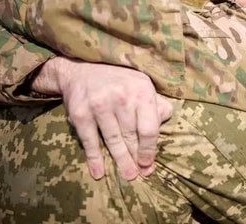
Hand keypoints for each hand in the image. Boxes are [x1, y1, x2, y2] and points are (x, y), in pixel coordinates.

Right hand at [33, 57, 172, 179]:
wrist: (81, 69)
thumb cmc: (119, 80)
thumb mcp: (141, 84)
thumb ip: (155, 103)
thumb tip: (164, 121)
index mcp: (141, 91)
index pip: (149, 128)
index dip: (149, 149)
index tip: (148, 163)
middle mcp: (121, 97)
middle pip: (131, 136)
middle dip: (136, 158)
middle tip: (139, 174)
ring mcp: (100, 105)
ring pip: (112, 140)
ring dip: (120, 160)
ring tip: (128, 175)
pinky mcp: (81, 113)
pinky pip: (90, 140)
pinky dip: (94, 158)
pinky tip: (99, 171)